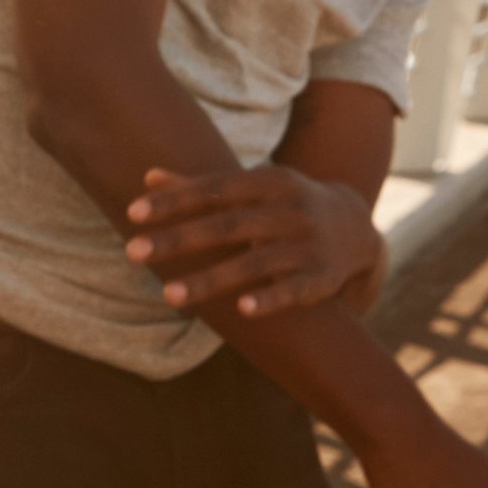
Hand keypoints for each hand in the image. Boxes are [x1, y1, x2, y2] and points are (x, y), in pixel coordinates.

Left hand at [124, 161, 378, 319]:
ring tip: (168, 296)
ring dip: (211, 279)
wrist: (355, 228)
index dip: (174, 201)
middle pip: (227, 225)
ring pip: (254, 262)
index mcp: (269, 181)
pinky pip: (293, 288)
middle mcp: (290, 209)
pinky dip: (270, 298)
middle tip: (132, 253)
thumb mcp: (253, 189)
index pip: (213, 189)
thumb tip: (148, 177)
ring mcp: (307, 243)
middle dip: (179, 239)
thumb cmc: (285, 206)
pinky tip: (242, 310)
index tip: (133, 214)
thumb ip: (202, 187)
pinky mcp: (322, 276)